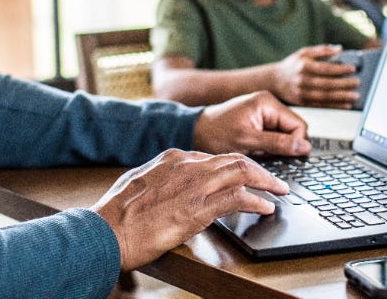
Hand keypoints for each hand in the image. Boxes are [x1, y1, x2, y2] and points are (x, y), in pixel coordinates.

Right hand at [91, 148, 287, 269]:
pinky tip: (266, 207)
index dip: (234, 167)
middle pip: (234, 159)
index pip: (214, 157)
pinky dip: (256, 201)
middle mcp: (186, 165)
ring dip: (266, 181)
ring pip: (241, 172)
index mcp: (171, 158)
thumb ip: (159, 178)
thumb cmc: (117, 213)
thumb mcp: (139, 182)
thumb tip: (169, 185)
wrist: (106, 230)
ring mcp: (193, 185)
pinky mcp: (197, 208)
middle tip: (275, 181)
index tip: (245, 176)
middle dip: (259, 169)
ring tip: (279, 190)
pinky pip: (237, 198)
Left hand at [194, 89, 310, 155]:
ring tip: (254, 150)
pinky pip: (274, 138)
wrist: (194, 133)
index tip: (282, 157)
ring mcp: (264, 113)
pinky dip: (266, 148)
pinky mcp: (259, 122)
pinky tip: (253, 150)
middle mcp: (268, 105)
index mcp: (268, 103)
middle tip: (263, 153)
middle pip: (293, 131)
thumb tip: (304, 147)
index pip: (299, 125)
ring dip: (273, 149)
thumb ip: (278, 143)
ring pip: (284, 137)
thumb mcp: (247, 141)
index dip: (295, 144)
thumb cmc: (215, 134)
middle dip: (282, 147)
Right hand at [270, 44, 359, 107]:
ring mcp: (303, 93)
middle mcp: (303, 80)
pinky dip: (335, 106)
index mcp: (304, 66)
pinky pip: (322, 106)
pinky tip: (346, 104)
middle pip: (327, 84)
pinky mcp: (303, 103)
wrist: (274, 81)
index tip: (352, 68)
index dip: (340, 69)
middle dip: (344, 84)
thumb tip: (339, 49)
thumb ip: (322, 50)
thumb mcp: (304, 52)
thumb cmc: (292, 65)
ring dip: (342, 97)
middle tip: (357, 83)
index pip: (325, 68)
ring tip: (355, 96)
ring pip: (326, 97)